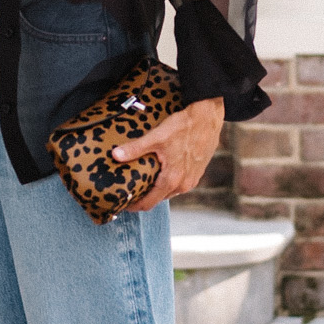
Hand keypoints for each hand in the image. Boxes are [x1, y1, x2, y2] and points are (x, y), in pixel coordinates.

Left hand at [112, 96, 224, 210]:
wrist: (208, 117)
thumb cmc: (184, 127)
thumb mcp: (156, 137)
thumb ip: (135, 148)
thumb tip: (115, 155)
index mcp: (172, 180)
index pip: (149, 203)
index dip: (134, 206)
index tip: (123, 204)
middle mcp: (183, 184)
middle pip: (159, 198)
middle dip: (144, 196)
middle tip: (130, 189)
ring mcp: (192, 179)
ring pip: (170, 191)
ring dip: (158, 188)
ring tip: (144, 180)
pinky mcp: (197, 172)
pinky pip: (180, 183)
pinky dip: (169, 181)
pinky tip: (163, 170)